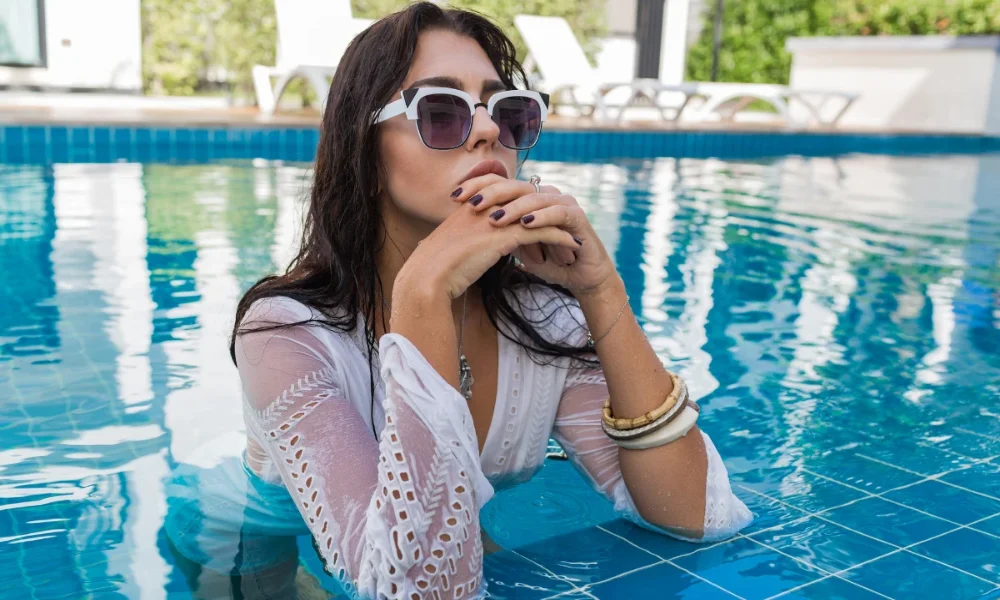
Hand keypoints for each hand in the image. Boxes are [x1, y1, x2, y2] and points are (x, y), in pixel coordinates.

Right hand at [396, 183, 581, 300]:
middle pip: (524, 201)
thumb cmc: (433, 270)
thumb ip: (462, 241)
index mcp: (469, 206)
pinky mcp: (504, 235)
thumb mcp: (448, 247)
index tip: (538, 220)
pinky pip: (541, 231)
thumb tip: (466, 251)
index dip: (524, 207)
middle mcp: (482, 206)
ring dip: (557, 226)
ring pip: (536, 214)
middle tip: (561, 226)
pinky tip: (572, 245)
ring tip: (572, 238)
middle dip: (544, 213)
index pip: (505, 195)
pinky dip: (559, 237)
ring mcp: (493, 218)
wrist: (426, 279)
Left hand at [453, 174, 617, 295]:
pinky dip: (540, 217)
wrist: (580, 277)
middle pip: (514, 186)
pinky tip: (525, 224)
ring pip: (534, 198)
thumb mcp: (516, 245)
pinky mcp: (577, 216)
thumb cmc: (548, 261)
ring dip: (513, 208)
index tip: (454, 197)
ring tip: (495, 219)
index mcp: (528, 197)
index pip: (499, 183)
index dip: (477, 186)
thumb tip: (464, 227)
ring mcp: (562, 202)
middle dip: (491, 194)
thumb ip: (498, 232)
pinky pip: (557, 212)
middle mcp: (545, 194)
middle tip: (472, 205)